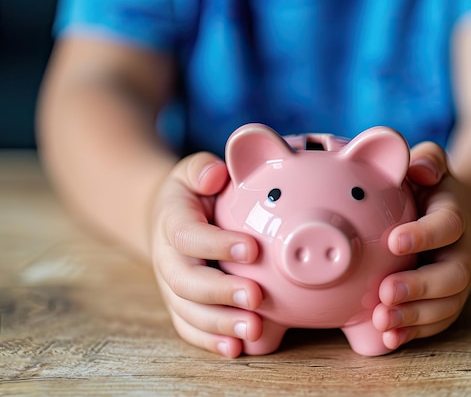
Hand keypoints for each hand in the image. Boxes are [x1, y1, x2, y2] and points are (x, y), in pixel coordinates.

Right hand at [150, 152, 263, 356]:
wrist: (167, 220)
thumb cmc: (191, 194)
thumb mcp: (192, 171)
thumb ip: (201, 169)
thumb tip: (216, 175)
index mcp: (171, 222)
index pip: (188, 235)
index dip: (216, 244)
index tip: (252, 248)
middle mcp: (167, 259)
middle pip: (186, 282)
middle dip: (220, 293)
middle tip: (255, 297)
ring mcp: (171, 287)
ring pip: (188, 312)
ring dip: (220, 324)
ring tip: (254, 330)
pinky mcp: (180, 305)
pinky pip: (189, 328)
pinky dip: (209, 341)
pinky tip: (235, 349)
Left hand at [373, 142, 470, 349]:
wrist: (452, 217)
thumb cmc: (429, 188)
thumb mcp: (431, 164)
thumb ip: (427, 159)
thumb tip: (418, 167)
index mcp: (455, 216)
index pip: (447, 226)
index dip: (424, 235)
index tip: (393, 241)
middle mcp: (462, 252)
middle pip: (453, 276)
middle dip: (420, 287)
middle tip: (386, 292)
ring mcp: (457, 281)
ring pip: (446, 306)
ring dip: (414, 317)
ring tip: (382, 322)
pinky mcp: (446, 301)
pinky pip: (436, 322)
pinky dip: (413, 333)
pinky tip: (388, 338)